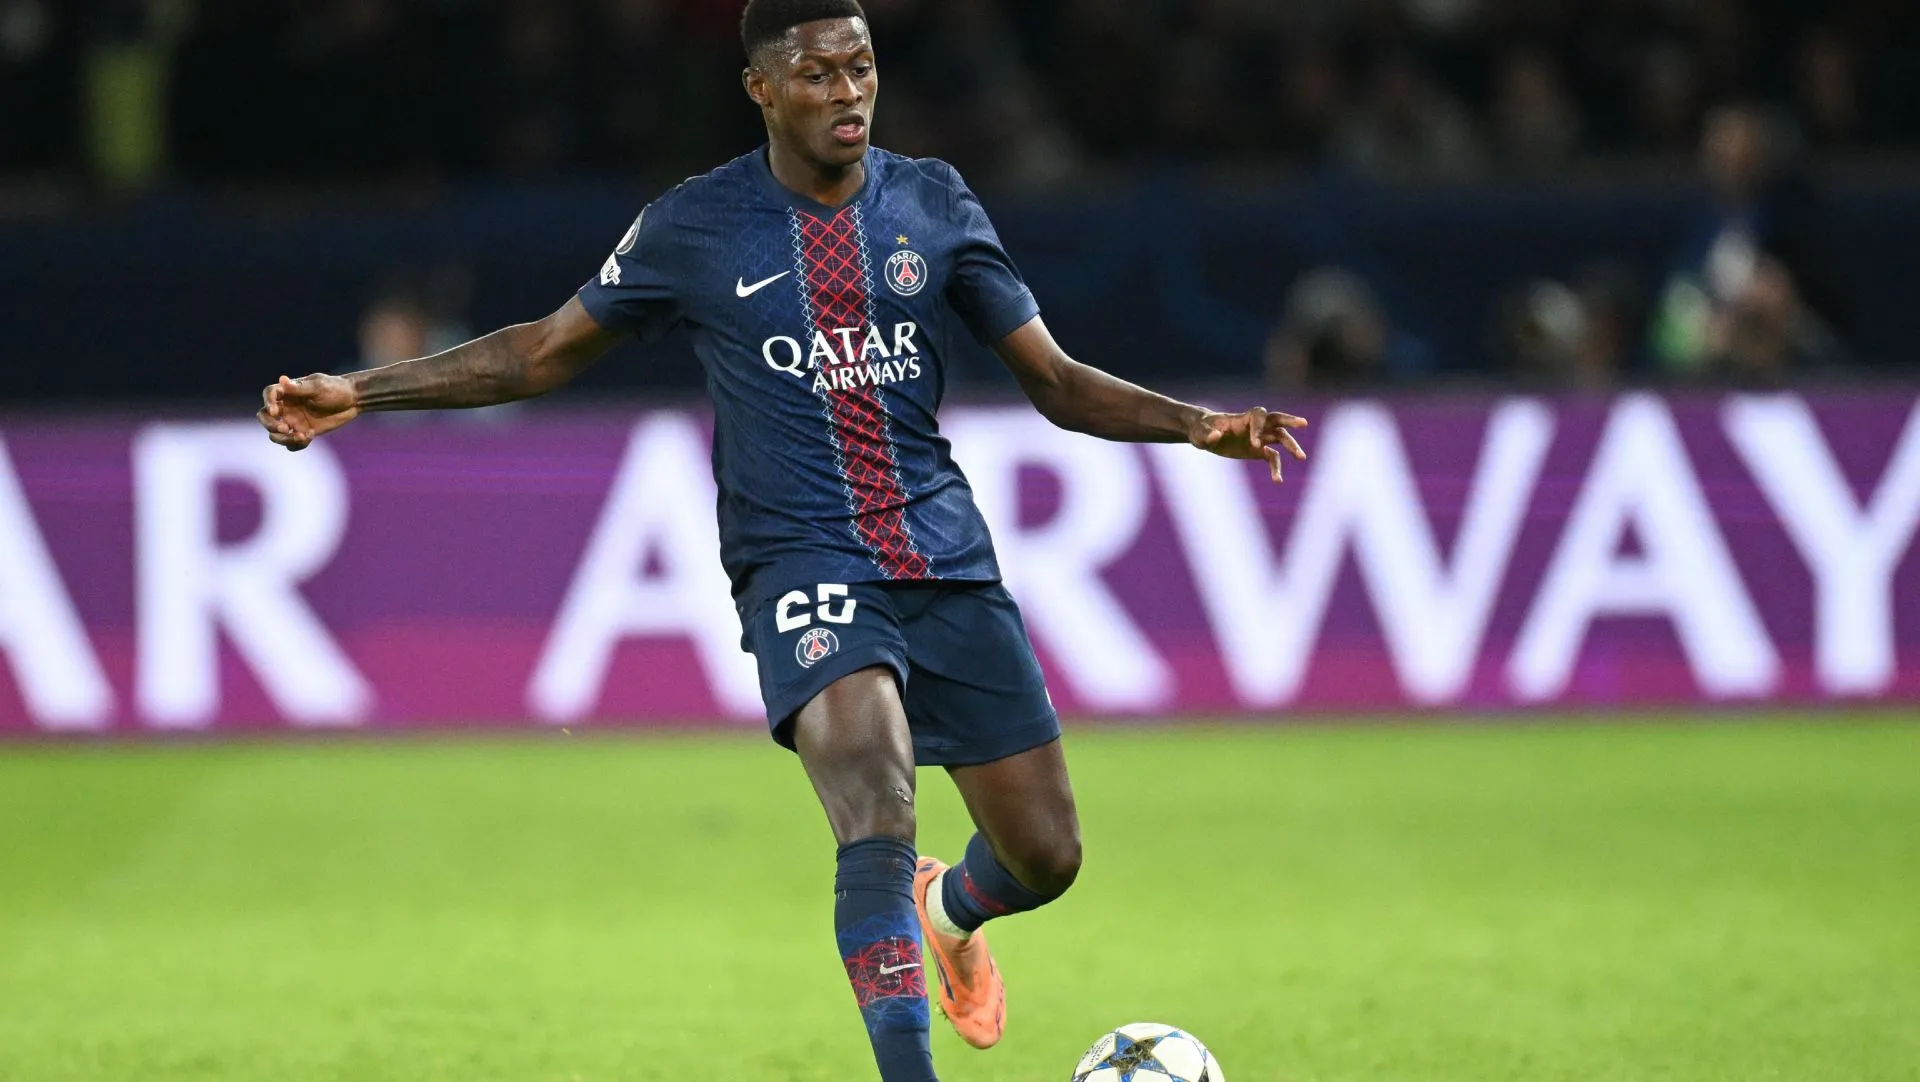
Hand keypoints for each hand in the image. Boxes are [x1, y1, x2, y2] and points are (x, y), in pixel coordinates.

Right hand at [258, 374, 360, 450]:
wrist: (353, 401)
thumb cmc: (336, 389)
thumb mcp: (319, 387)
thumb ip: (300, 388)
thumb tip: (282, 379)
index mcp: (288, 392)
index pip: (269, 394)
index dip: (267, 402)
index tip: (274, 411)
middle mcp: (287, 407)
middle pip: (265, 417)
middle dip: (270, 425)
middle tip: (284, 428)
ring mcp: (293, 421)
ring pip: (276, 434)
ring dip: (283, 438)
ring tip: (301, 436)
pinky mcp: (303, 432)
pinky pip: (291, 443)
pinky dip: (296, 444)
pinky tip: (310, 436)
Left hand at [1191, 407, 1309, 481]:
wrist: (1203, 434)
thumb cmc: (1199, 430)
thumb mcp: (1198, 433)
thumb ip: (1207, 434)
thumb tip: (1216, 436)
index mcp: (1241, 418)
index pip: (1258, 416)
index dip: (1259, 428)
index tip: (1255, 444)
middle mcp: (1253, 426)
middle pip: (1276, 420)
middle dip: (1290, 421)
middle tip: (1304, 424)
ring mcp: (1257, 438)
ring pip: (1279, 438)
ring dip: (1291, 446)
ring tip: (1301, 457)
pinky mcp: (1257, 451)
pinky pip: (1272, 458)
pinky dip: (1276, 468)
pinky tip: (1277, 481)